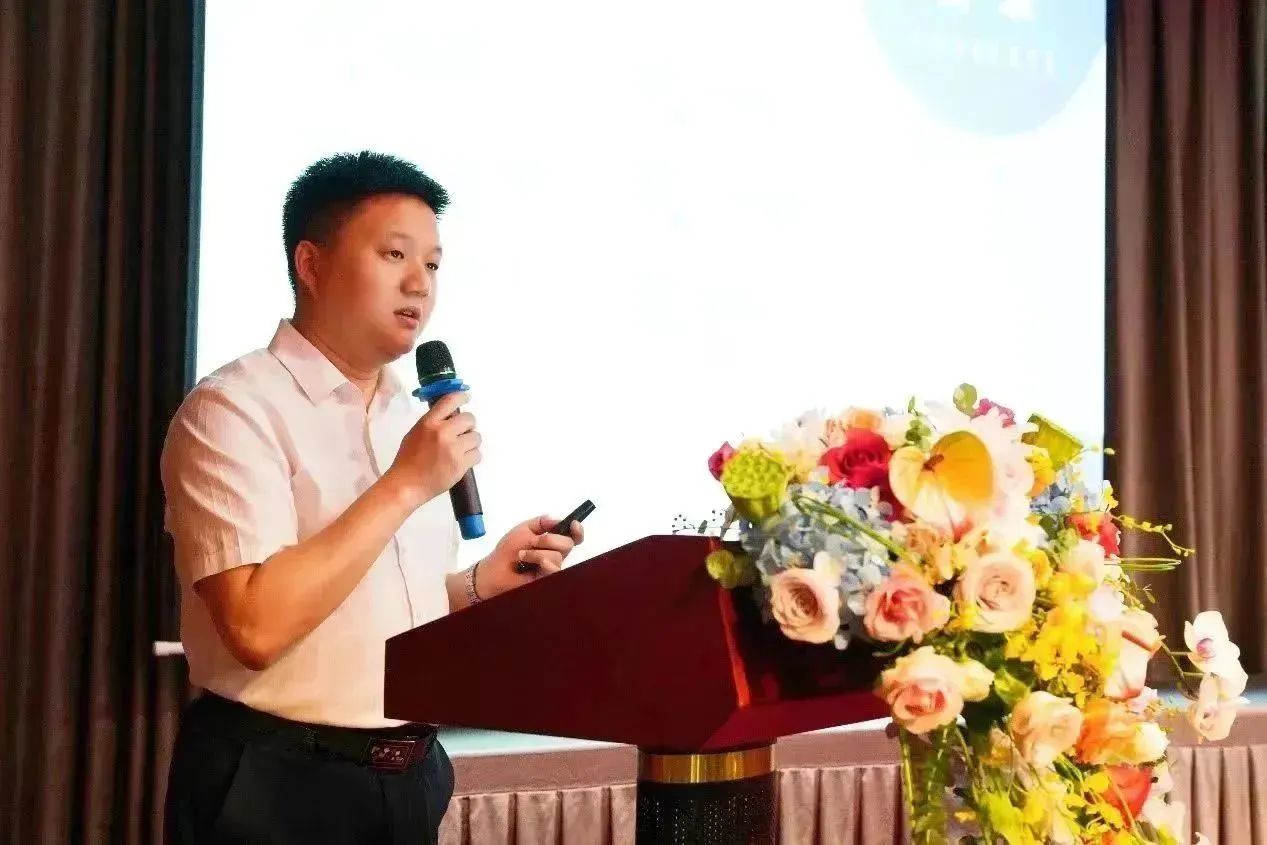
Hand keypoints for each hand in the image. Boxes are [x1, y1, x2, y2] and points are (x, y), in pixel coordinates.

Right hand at [384, 391, 480, 506]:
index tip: (467, 397)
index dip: (462, 396)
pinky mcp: (461, 465)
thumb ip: (433, 423)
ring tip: (460, 450)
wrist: (406, 485)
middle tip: (461, 434)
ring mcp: (453, 449)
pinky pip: (477, 454)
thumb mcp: (415, 433)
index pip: (450, 401)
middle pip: (470, 419)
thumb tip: (451, 416)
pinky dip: (472, 457)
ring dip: (471, 443)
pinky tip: (462, 461)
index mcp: (429, 422)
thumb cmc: (408, 459)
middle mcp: (443, 432)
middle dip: (468, 426)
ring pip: (476, 437)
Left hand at [476, 515, 584, 597]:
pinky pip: (553, 568)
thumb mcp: (524, 528)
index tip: (573, 524)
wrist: (495, 569)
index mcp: (552, 542)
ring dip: (537, 552)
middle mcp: (556, 555)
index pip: (573, 537)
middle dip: (549, 539)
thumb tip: (558, 519)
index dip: (577, 530)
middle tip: (532, 542)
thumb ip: (542, 522)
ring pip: (558, 555)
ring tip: (522, 556)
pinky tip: (527, 562)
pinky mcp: (547, 579)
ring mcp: (552, 568)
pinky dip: (540, 561)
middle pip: (568, 543)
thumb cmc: (508, 550)